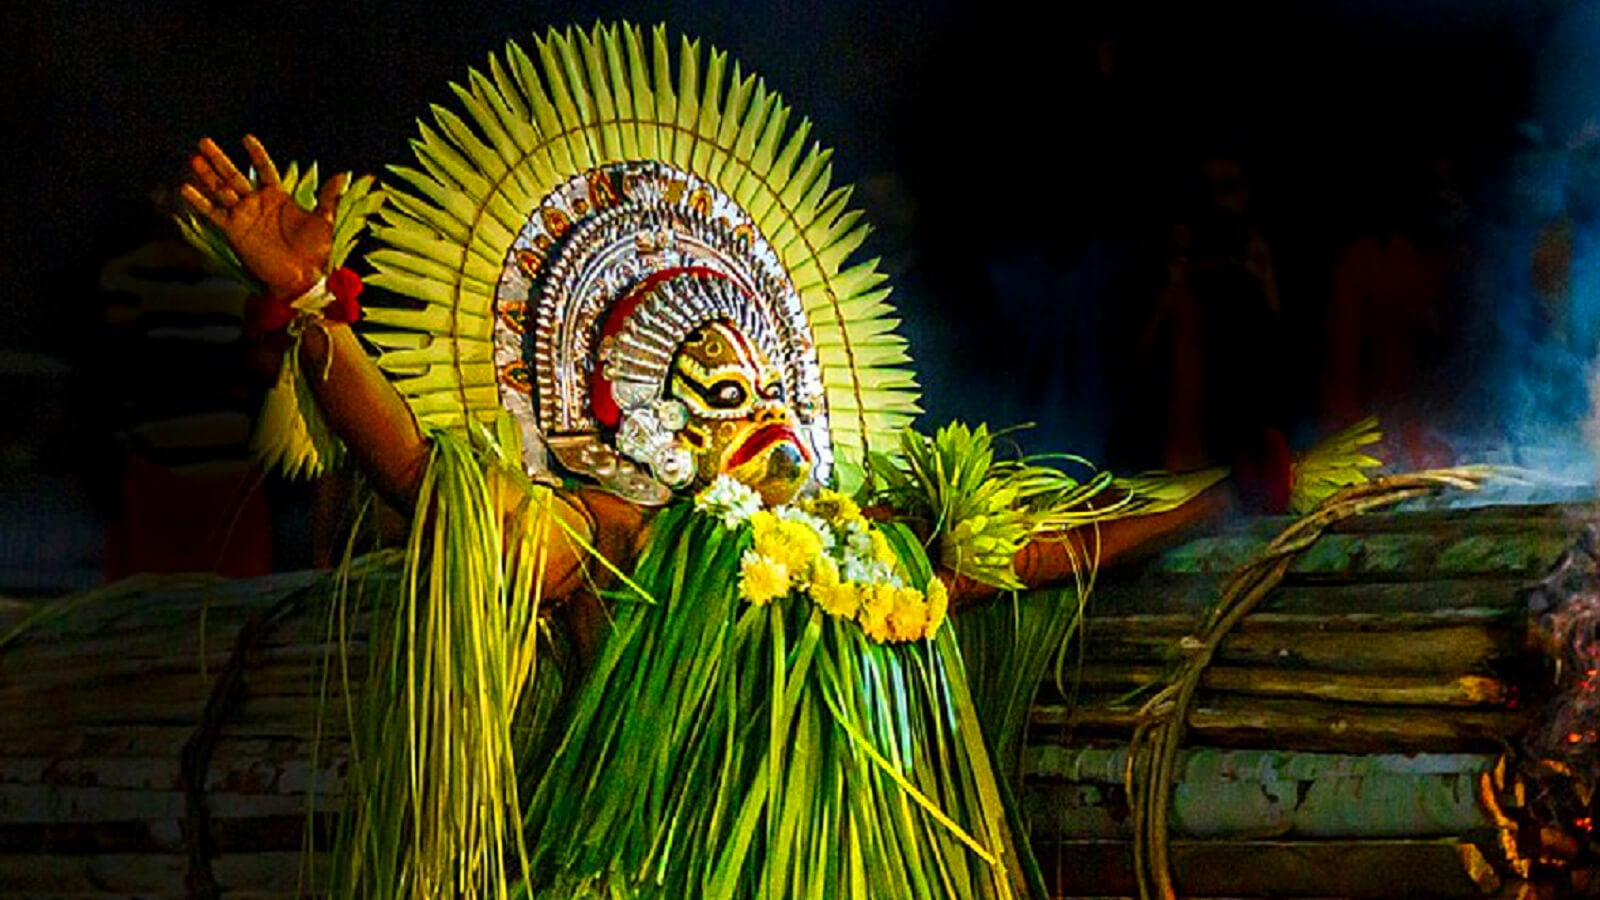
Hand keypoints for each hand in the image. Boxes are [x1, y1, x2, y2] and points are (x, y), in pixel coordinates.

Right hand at [181, 135, 347, 298]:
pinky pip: (213, 213)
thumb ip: (328, 197)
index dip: (256, 154)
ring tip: (194, 158)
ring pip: (221, 190)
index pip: (264, 169)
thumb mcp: (324, 221)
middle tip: (204, 142)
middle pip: (235, 175)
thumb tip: (342, 174)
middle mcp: (257, 203)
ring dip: (207, 175)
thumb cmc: (316, 251)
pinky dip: (199, 202)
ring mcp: (243, 216)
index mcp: (278, 197)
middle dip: (220, 159)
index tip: (246, 138)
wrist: (303, 277)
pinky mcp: (234, 231)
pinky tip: (186, 188)